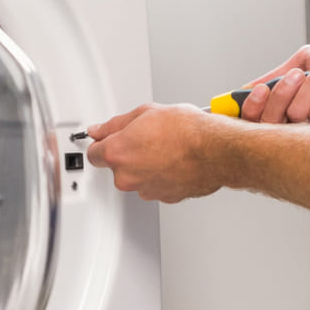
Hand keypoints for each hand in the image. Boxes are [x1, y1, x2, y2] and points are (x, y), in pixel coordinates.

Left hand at [82, 103, 225, 202]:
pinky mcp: (164, 197)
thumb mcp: (146, 113)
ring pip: (138, 176)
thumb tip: (100, 129)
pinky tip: (175, 160)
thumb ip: (116, 124)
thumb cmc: (187, 131)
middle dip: (128, 153)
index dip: (102, 143)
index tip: (107, 139)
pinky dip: (162, 175)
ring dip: (147, 164)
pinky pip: (156, 184)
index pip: (94, 153)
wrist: (215, 151)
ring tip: (167, 147)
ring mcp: (146, 190)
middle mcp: (128, 177)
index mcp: (118, 153)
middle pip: (117, 166)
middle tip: (147, 137)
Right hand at [240, 43, 309, 123]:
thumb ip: (278, 73)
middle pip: (268, 119)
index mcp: (289, 101)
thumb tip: (247, 86)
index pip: (256, 115)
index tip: (257, 91)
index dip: (251, 106)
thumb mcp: (309, 59)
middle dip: (283, 92)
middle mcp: (298, 120)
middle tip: (298, 75)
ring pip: (292, 116)